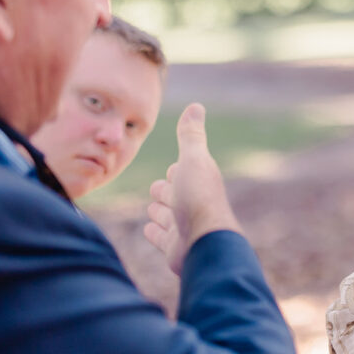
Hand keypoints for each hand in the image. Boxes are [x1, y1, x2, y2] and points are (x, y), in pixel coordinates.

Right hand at [143, 103, 240, 274]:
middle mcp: (192, 203)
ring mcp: (183, 227)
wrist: (203, 244)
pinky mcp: (173, 247)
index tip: (175, 167)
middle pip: (173, 194)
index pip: (184, 172)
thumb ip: (190, 136)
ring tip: (156, 209)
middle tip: (161, 190)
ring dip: (159, 212)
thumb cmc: (198, 198)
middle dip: (166, 190)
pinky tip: (150, 229)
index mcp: (199, 181)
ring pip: (165, 215)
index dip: (178, 169)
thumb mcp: (193, 160)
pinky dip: (155, 232)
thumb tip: (195, 106)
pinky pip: (160, 237)